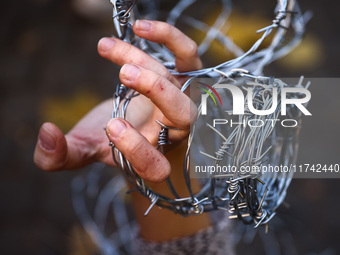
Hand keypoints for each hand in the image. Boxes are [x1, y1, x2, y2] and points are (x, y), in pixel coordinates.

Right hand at [34, 20, 200, 181]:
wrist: (137, 124)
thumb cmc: (113, 138)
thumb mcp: (84, 148)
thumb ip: (60, 154)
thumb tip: (47, 133)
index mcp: (150, 157)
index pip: (156, 165)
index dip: (136, 148)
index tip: (110, 126)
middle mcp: (174, 132)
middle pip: (182, 116)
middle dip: (157, 92)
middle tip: (125, 74)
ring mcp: (183, 102)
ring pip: (177, 82)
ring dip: (147, 61)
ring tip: (109, 48)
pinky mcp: (185, 78)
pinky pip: (188, 56)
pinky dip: (169, 38)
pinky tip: (140, 29)